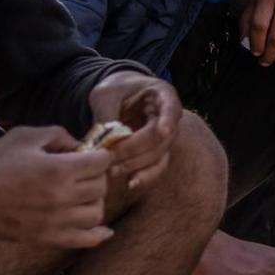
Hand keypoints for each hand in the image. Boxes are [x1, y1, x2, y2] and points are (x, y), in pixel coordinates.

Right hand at [0, 125, 116, 248]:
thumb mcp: (26, 136)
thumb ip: (59, 135)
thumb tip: (81, 146)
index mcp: (59, 169)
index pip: (101, 162)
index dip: (100, 156)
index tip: (92, 155)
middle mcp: (62, 197)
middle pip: (101, 187)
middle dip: (96, 176)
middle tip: (83, 173)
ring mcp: (55, 222)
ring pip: (97, 214)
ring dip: (94, 202)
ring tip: (82, 196)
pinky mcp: (46, 239)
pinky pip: (85, 241)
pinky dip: (98, 236)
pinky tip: (104, 230)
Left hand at [87, 71, 181, 192]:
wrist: (120, 97)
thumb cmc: (114, 90)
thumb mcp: (105, 94)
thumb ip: (106, 113)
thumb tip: (104, 139)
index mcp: (162, 94)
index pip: (171, 108)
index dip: (168, 120)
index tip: (163, 131)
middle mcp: (170, 117)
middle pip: (162, 137)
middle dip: (136, 149)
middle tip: (110, 156)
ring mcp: (166, 137)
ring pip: (159, 156)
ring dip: (136, 165)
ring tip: (112, 170)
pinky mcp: (157, 153)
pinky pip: (156, 168)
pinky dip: (144, 177)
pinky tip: (130, 184)